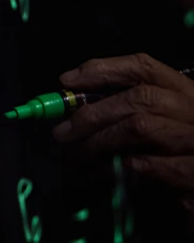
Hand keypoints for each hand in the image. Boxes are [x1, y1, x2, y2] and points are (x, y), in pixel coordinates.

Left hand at [54, 53, 193, 199]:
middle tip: (62, 133)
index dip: (103, 70)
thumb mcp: (149, 135)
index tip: (67, 81)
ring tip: (76, 156)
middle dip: (93, 113)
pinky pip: (148, 165)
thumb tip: (72, 110)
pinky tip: (99, 174)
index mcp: (186, 94)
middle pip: (141, 97)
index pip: (144, 68)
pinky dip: (115, 168)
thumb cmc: (169, 167)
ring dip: (99, 141)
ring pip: (142, 127)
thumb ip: (120, 115)